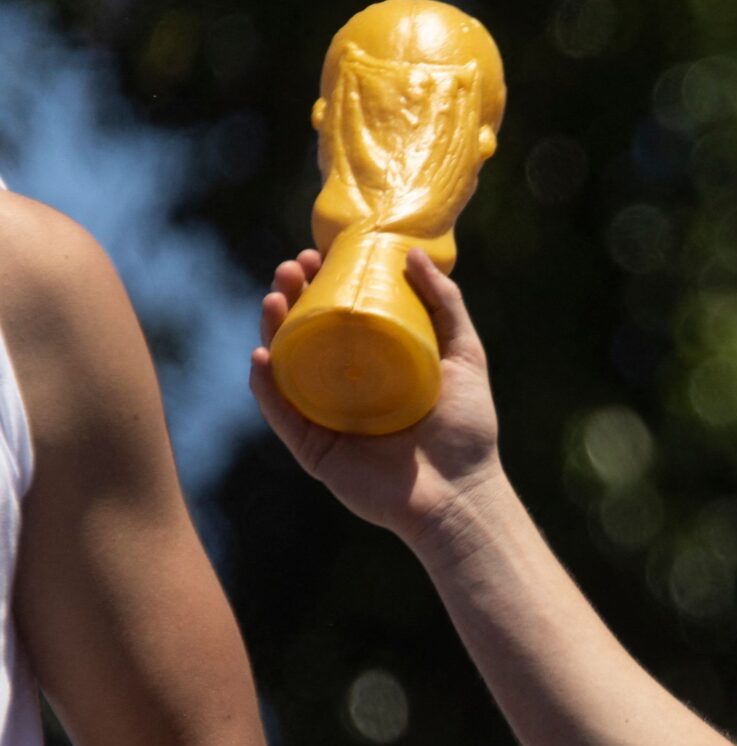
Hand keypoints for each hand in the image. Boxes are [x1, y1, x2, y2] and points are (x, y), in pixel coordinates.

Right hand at [249, 247, 505, 544]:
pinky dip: (266, 386)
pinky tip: (261, 356)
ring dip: (271, 330)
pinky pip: (281, 413)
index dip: (323, 284)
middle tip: (290, 267)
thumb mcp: (464, 354)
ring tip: (273, 297)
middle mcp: (344, 388)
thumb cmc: (466, 428)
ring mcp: (325, 418)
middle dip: (291, 297)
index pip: (339, 317)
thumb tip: (413, 253)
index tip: (318, 254)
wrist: (461, 492)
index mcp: (374, 366)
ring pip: (285, 368)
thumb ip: (445, 305)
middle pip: (305, 335)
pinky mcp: (313, 449)